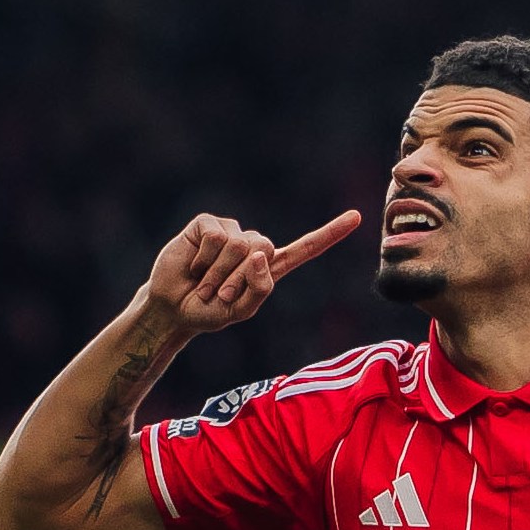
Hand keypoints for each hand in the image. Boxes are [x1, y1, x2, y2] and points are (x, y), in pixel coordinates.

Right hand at [143, 210, 361, 337]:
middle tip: (218, 293)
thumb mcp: (240, 311)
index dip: (329, 233)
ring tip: (204, 282)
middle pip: (265, 249)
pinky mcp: (208, 224)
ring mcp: (231, 232)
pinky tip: (194, 266)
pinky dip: (204, 258)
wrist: (172, 308)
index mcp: (270, 268)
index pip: (305, 248)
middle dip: (238, 278)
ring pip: (239, 244)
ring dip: (219, 272)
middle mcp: (253, 246)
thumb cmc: (209, 311)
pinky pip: (216, 235)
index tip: (356, 217)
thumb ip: (259, 288)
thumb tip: (260, 253)